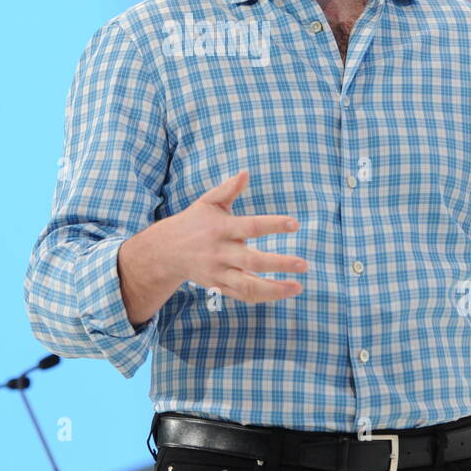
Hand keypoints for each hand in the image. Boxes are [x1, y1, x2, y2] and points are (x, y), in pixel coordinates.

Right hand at [150, 169, 306, 303]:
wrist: (166, 251)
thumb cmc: (194, 221)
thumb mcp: (208, 202)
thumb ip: (228, 189)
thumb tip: (246, 173)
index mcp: (221, 229)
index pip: (251, 226)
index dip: (273, 225)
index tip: (295, 224)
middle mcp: (220, 252)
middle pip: (252, 261)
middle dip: (279, 263)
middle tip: (304, 263)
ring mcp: (219, 272)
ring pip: (248, 286)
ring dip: (274, 289)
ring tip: (298, 287)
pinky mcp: (218, 286)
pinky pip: (243, 295)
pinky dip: (263, 296)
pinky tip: (283, 292)